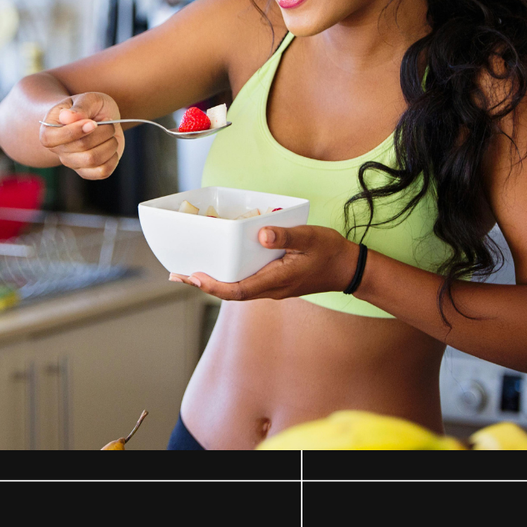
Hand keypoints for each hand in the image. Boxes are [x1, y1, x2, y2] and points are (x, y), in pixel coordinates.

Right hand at [38, 92, 124, 179]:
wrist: (97, 118)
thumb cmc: (88, 107)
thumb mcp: (87, 99)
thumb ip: (79, 107)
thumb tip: (67, 118)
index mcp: (49, 132)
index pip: (56, 138)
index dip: (77, 130)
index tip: (93, 122)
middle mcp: (58, 150)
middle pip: (82, 147)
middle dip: (102, 131)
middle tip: (107, 122)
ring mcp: (72, 163)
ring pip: (93, 160)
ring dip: (110, 143)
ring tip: (110, 133)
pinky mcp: (88, 172)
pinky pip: (102, 172)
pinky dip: (113, 157)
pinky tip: (110, 146)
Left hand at [171, 224, 356, 300]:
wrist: (348, 269)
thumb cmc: (329, 252)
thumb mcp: (310, 238)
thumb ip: (286, 236)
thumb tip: (262, 234)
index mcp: (276, 281)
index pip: (237, 291)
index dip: (213, 286)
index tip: (194, 277)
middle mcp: (270, 289)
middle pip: (230, 292)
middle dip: (203, 285)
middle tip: (177, 275)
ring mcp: (272, 288)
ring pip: (236, 289)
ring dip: (213, 283)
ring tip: (189, 273)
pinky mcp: (274, 283)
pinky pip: (245, 284)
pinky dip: (227, 278)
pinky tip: (219, 267)